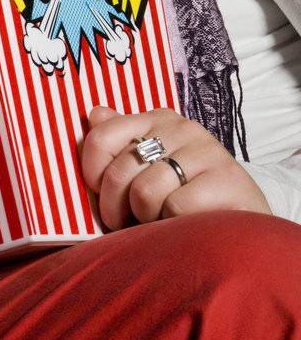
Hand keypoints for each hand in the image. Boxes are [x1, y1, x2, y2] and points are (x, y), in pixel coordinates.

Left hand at [81, 106, 269, 229]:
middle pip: (120, 170)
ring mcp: (206, 150)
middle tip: (126, 222)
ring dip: (147, 218)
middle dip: (115, 207)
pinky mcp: (226, 178)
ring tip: (160, 221)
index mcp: (157, 119)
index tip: (99, 194)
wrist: (246, 225)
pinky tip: (187, 224)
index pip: (102, 136)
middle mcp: (181, 127)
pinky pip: (175, 207)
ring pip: (145, 192)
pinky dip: (174, 225)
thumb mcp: (150, 167)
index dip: (93, 172)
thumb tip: (94, 114)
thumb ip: (120, 143)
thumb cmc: (187, 197)